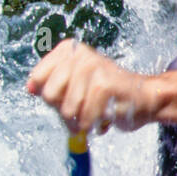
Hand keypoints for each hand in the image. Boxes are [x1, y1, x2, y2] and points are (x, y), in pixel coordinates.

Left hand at [26, 39, 153, 133]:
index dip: (50, 95)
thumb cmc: (109, 94)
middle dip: (65, 109)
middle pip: (49, 95)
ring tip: (94, 113)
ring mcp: (93, 68)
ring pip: (67, 109)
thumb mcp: (75, 86)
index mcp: (69, 51)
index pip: (37, 79)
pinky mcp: (104, 85)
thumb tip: (30, 88)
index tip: (68, 95)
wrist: (146, 97)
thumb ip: (51, 85)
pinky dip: (92, 124)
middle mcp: (80, 54)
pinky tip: (103, 117)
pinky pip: (84, 116)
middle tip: (83, 106)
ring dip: (80, 120)